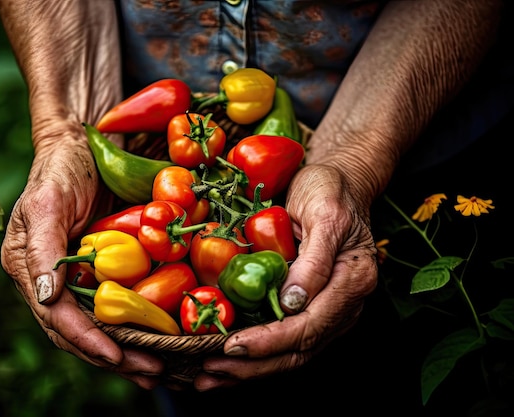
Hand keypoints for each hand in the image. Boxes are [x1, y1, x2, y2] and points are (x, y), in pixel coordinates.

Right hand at [0, 119, 165, 388]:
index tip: (117, 357)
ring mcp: (76, 277)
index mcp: (28, 267)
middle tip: (150, 373)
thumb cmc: (62, 168)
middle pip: (77, 332)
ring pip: (97, 327)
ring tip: (157, 372)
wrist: (84, 144)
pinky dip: (134, 328)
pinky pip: (115, 307)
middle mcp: (49, 280)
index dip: (86, 340)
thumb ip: (43, 248)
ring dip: (126, 351)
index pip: (56, 316)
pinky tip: (157, 342)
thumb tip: (46, 297)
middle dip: (112, 356)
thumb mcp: (48, 202)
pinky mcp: (101, 270)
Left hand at [195, 164, 377, 389]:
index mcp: (353, 281)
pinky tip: (226, 362)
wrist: (340, 184)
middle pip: (300, 350)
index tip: (233, 346)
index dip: (270, 341)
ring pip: (292, 353)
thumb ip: (314, 260)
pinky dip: (257, 355)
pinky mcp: (313, 308)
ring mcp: (330, 310)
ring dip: (250, 370)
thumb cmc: (330, 191)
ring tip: (209, 378)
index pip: (310, 325)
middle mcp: (345, 304)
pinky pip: (287, 340)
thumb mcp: (323, 214)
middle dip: (253, 366)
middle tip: (209, 372)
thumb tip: (292, 303)